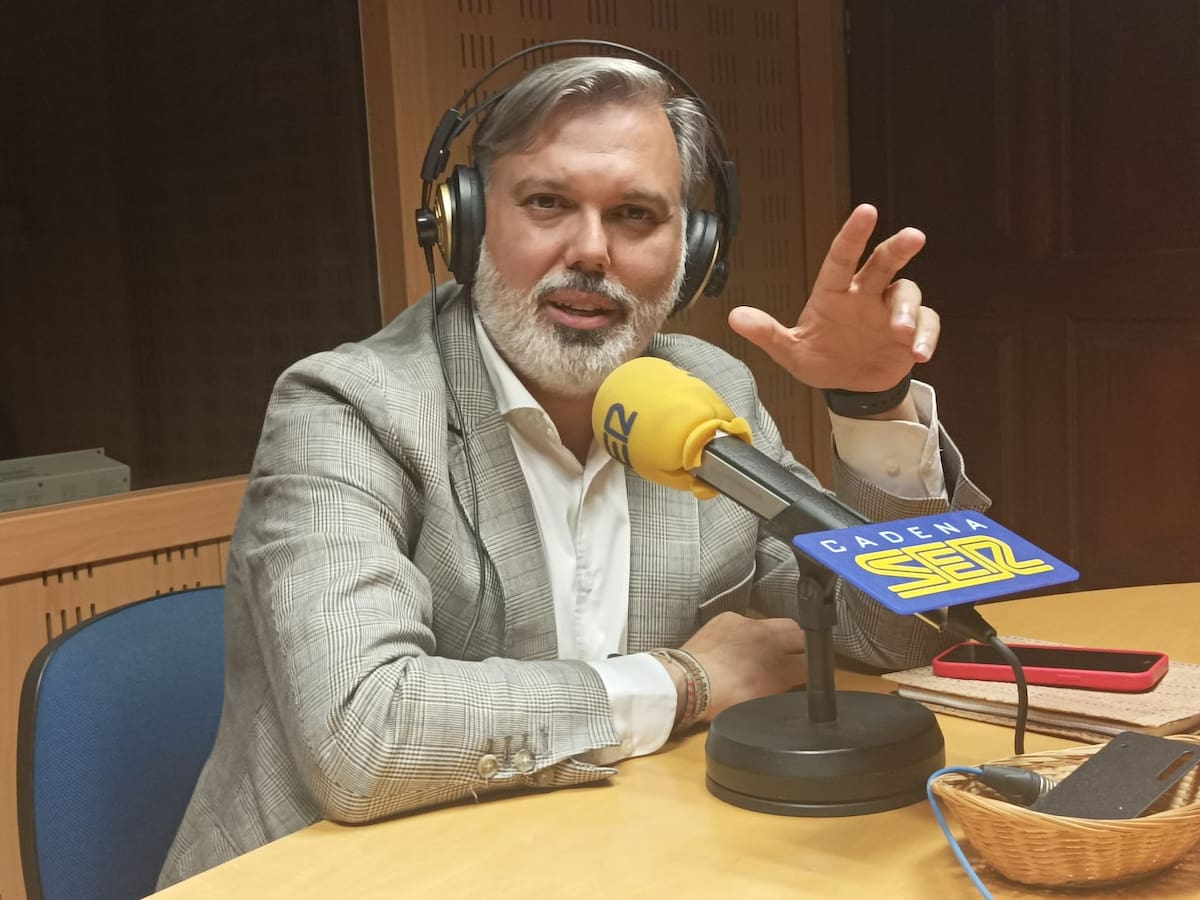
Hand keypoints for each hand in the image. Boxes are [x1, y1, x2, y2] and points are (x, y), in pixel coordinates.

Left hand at [681, 612, 806, 721]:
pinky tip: (737, 643)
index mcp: (781, 667)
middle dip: (801, 645)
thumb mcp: (759, 702)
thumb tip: (790, 681)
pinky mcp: (730, 617)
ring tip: (766, 648)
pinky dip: (747, 631)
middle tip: (793, 656)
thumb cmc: (721, 700)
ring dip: (777, 635)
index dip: (812, 669)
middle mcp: (770, 641)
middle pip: (800, 634)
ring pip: (776, 623)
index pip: (811, 663)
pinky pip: (747, 620)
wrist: (687, 682)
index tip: (809, 672)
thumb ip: (781, 688)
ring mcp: (749, 624)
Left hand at [727, 204, 938, 391]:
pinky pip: (927, 324)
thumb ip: (767, 333)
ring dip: (907, 309)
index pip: (843, 257)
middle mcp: (865, 295)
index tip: (866, 211)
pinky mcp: (913, 331)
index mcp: (835, 293)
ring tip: (900, 331)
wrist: (850, 387)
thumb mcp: (791, 351)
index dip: (853, 234)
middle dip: (898, 248)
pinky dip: (926, 336)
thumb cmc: (821, 360)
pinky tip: (919, 354)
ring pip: (907, 293)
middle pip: (884, 262)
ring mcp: (891, 311)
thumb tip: (734, 317)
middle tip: (913, 236)